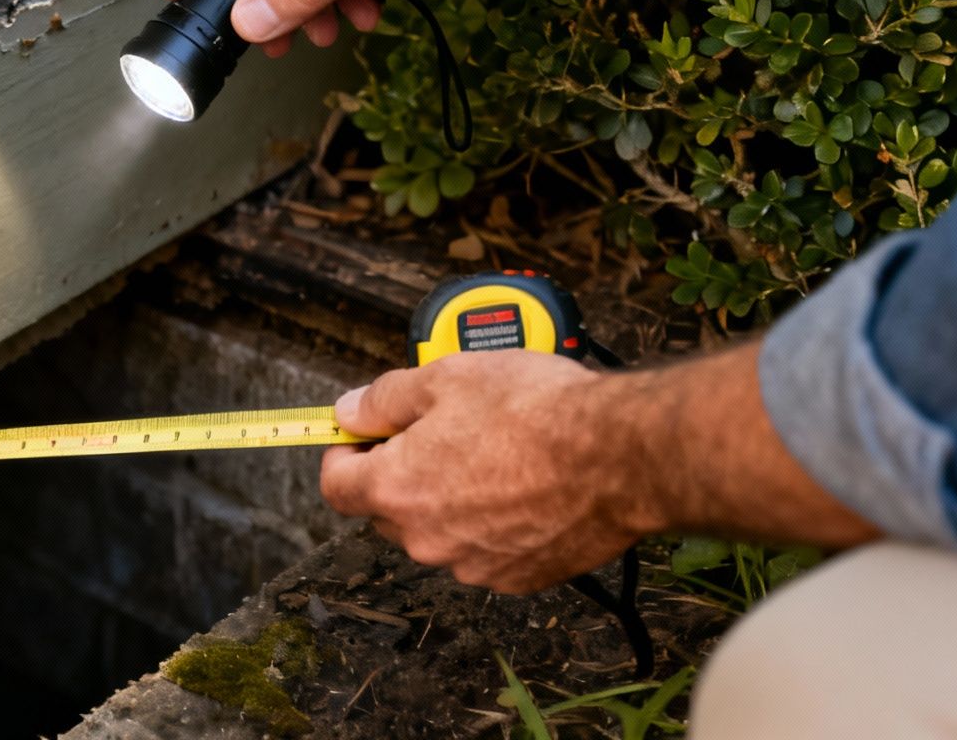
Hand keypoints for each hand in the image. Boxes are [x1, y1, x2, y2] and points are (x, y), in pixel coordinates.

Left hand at [320, 350, 652, 593]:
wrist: (620, 456)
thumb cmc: (537, 413)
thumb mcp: (446, 377)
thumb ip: (385, 399)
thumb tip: (351, 411)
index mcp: (397, 489)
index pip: (336, 486)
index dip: (343, 454)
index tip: (360, 435)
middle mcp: (427, 539)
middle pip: (386, 510)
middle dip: (398, 473)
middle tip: (435, 433)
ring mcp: (473, 564)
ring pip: (437, 532)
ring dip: (447, 500)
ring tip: (490, 454)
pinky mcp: (518, 578)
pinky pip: (484, 551)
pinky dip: (490, 524)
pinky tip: (520, 486)